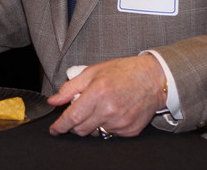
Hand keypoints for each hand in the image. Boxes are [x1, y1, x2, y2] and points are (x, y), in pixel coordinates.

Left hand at [48, 55, 167, 137]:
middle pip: (82, 129)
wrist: (153, 79)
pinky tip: (112, 112)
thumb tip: (53, 101)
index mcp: (97, 93)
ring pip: (96, 132)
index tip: (54, 130)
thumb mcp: (91, 72)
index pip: (73, 117)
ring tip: (98, 108)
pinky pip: (111, 133)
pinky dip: (106, 125)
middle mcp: (109, 110)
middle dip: (73, 126)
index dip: (60, 126)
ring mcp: (121, 122)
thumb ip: (69, 88)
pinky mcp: (130, 130)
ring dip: (91, 124)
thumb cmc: (122, 72)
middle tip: (77, 114)